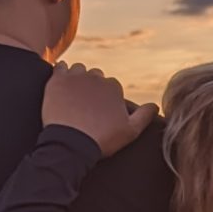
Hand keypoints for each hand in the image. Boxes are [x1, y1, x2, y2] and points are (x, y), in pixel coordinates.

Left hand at [41, 62, 156, 155]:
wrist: (71, 144)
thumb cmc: (102, 140)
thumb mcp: (130, 131)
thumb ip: (144, 116)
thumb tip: (156, 105)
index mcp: (114, 87)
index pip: (111, 86)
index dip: (106, 98)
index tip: (100, 110)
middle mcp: (96, 78)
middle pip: (95, 76)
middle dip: (92, 87)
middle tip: (85, 105)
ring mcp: (76, 77)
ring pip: (78, 70)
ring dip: (77, 79)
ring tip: (73, 96)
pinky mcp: (57, 80)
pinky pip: (60, 67)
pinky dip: (62, 73)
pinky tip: (62, 85)